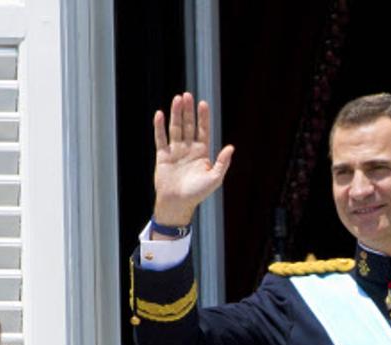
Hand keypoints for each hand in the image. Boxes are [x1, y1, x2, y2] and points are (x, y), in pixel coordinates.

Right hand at [152, 92, 234, 227]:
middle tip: (187, 95)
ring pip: (175, 128)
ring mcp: (175, 151)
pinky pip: (160, 139)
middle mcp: (188, 149)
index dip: (203, 117)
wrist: (177, 204)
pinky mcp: (162, 156)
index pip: (203, 130)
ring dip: (176, 114)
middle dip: (188, 110)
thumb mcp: (214, 179)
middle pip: (188, 125)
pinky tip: (159, 115)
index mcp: (201, 153)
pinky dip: (159, 127)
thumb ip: (222, 163)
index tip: (203, 104)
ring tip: (177, 99)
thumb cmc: (197, 194)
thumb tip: (231, 148)